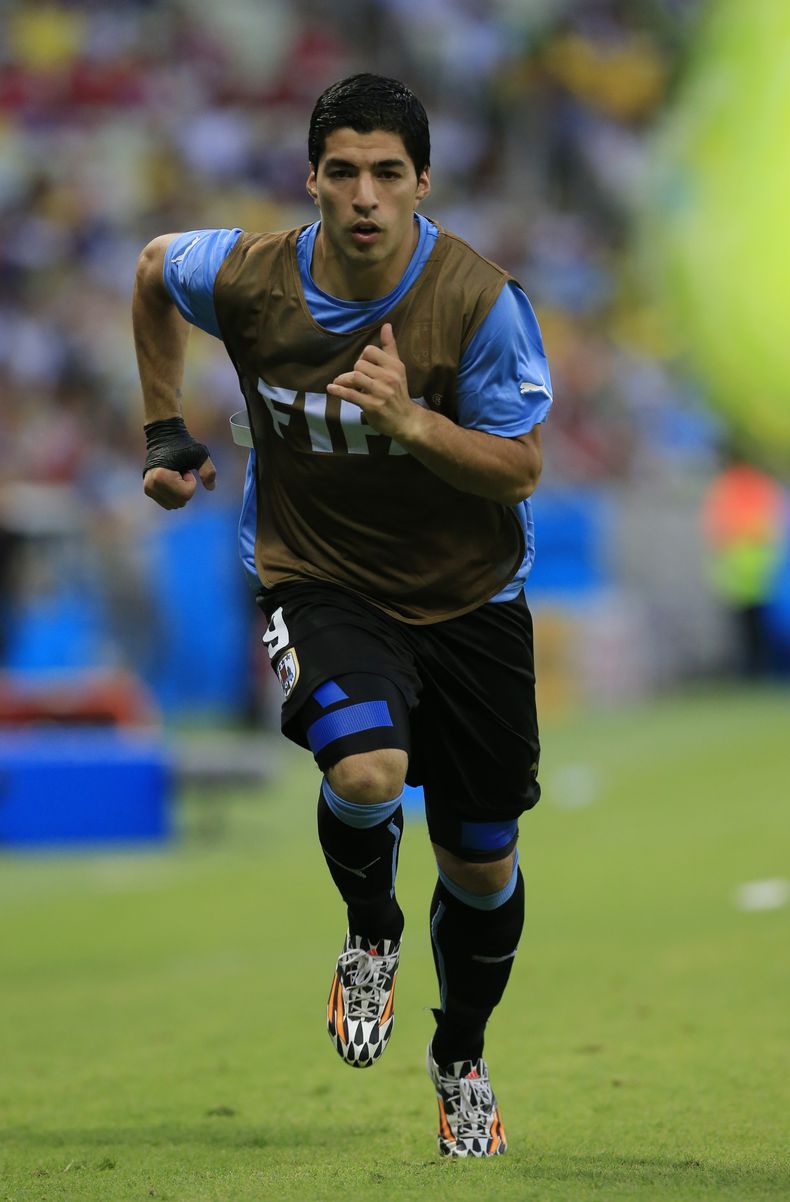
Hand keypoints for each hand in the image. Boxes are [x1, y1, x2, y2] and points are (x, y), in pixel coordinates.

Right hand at [142, 416, 215, 509]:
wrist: (163, 436)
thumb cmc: (183, 444)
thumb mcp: (200, 455)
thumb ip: (208, 471)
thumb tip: (211, 488)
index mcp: (160, 477)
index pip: (185, 495)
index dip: (191, 483)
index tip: (185, 470)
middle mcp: (151, 485)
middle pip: (180, 502)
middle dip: (185, 488)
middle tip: (180, 472)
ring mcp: (148, 489)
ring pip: (174, 505)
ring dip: (179, 491)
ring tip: (175, 474)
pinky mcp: (148, 491)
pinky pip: (168, 503)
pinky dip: (174, 494)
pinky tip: (171, 479)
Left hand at [326, 324, 426, 442]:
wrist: (405, 420)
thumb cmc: (398, 392)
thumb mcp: (397, 369)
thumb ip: (390, 347)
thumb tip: (386, 325)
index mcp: (394, 366)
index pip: (370, 351)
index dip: (363, 357)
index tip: (365, 367)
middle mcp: (389, 377)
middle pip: (360, 364)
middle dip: (354, 370)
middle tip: (356, 379)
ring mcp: (380, 392)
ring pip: (354, 377)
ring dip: (345, 380)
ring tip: (342, 383)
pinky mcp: (372, 405)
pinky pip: (350, 394)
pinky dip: (338, 390)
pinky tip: (331, 388)